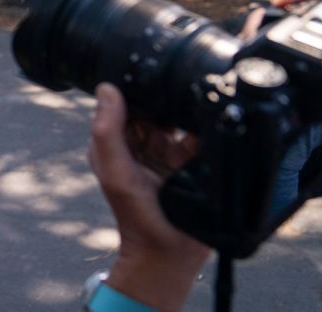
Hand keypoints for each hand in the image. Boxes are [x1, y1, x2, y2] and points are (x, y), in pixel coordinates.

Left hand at [89, 83, 209, 311]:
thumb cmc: (135, 215)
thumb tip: (107, 88)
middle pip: (157, 105)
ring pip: (181, 116)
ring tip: (200, 95)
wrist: (170, 253)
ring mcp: (171, 150)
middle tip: (182, 77)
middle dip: (166, 93)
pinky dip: (208, 126)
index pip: (127, 101)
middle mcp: (146, 141)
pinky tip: (215, 116)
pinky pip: (203, 134)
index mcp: (120, 139)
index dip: (135, 85)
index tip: (148, 68)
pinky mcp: (196, 160)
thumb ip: (108, 131)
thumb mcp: (115, 171)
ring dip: (189, 108)